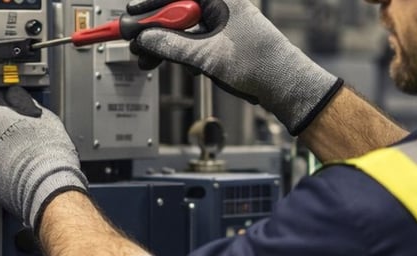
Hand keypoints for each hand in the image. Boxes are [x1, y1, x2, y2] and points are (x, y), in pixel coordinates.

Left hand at [0, 87, 87, 230]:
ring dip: (5, 151)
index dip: (2, 104)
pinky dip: (5, 170)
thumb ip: (28, 107)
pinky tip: (22, 172)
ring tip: (26, 157)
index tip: (10, 108)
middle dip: (4, 130)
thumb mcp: (46, 119)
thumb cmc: (50, 153)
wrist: (47, 186)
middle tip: (23, 136)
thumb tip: (23, 101)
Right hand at [128, 0, 341, 133]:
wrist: (285, 86)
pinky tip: (186, 69)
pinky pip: (196, 43)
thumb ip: (170, 45)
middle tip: (138, 45)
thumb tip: (143, 38)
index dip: (151, 4)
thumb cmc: (260, 63)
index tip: (131, 14)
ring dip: (167, 47)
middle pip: (178, 12)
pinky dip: (184, 55)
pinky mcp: (225, 42)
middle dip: (156, 31)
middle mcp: (222, 7)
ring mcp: (224, 24)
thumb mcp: (206, 55)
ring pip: (185, 30)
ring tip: (151, 62)